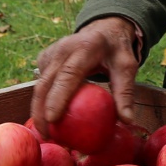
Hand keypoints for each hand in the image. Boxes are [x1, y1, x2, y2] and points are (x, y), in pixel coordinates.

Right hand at [32, 16, 141, 133]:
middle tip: (46, 135)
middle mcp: (63, 48)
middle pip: (45, 83)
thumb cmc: (116, 51)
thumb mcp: (127, 67)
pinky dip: (42, 100)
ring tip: (45, 132)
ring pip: (39, 84)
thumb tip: (127, 121)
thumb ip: (125, 92)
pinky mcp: (45, 57)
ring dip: (38, 108)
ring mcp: (51, 52)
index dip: (57, 98)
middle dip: (40, 110)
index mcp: (84, 47)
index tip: (52, 120)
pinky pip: (41, 81)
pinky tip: (47, 117)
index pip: (67, 75)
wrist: (103, 30)